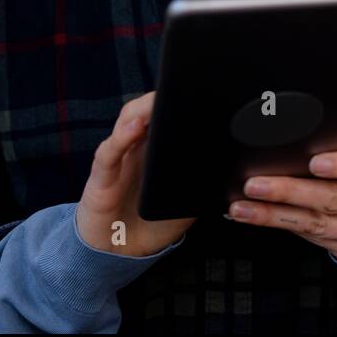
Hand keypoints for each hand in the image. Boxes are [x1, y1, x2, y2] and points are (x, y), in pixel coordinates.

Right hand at [75, 91, 195, 256]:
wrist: (118, 252)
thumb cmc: (153, 222)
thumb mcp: (186, 202)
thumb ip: (203, 182)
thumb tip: (234, 167)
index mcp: (159, 148)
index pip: (170, 115)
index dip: (185, 100)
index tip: (207, 90)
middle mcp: (138, 145)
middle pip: (150, 109)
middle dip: (166, 95)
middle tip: (186, 84)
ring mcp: (119, 156)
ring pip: (128, 120)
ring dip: (144, 108)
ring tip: (160, 99)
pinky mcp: (102, 174)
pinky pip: (110, 150)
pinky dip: (121, 136)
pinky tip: (134, 128)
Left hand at [226, 146, 336, 265]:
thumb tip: (290, 148)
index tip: (314, 162)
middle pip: (336, 198)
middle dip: (290, 191)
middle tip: (255, 184)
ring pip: (318, 223)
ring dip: (274, 215)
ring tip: (243, 207)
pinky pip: (313, 238)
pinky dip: (281, 225)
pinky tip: (257, 217)